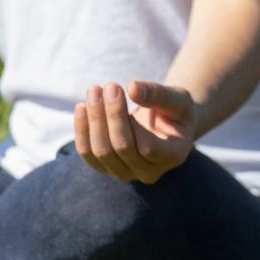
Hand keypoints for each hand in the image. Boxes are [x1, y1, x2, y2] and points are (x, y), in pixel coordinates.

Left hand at [74, 80, 196, 184]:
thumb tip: (132, 87)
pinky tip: (81, 106)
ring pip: (101, 153)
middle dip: (111, 115)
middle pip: (121, 148)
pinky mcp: (107, 169)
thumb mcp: (178, 98)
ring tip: (94, 91)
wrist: (168, 124)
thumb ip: (158, 94)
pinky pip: (88, 154)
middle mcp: (149, 172)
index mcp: (173, 156)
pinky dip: (82, 130)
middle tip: (108, 86)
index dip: (130, 120)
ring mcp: (127, 173)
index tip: (122, 87)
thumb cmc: (176, 110)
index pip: (147, 147)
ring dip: (93, 120)